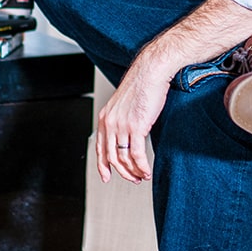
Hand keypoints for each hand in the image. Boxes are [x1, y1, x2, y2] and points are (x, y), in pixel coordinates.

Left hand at [96, 51, 171, 183]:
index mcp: (105, 117)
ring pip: (124, 159)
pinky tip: (147, 170)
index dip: (103, 166)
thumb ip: (121, 119)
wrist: (151, 71)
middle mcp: (111, 123)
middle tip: (133, 178)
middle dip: (122, 172)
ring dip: (134, 171)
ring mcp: (122, 126)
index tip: (107, 176)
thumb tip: (127, 135)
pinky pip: (137, 155)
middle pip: (112, 157)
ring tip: (142, 175)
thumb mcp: (124, 103)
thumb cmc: (142, 84)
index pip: (100, 148)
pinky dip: (142, 166)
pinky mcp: (137, 127)